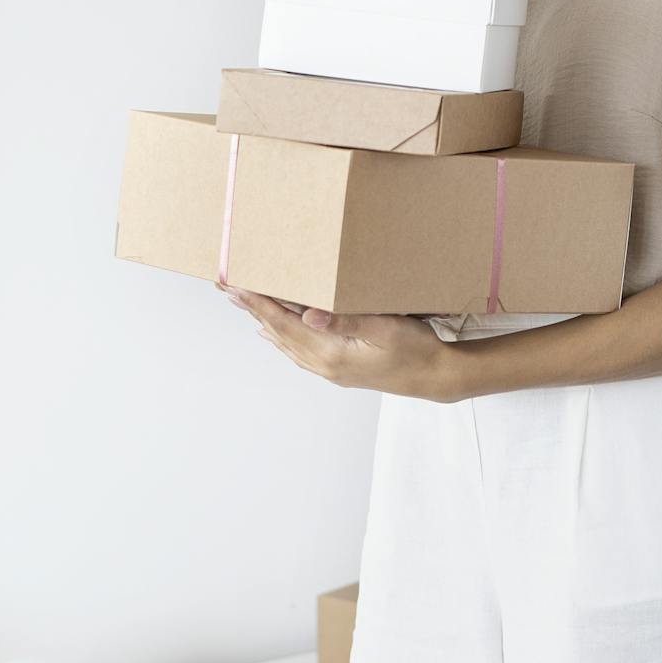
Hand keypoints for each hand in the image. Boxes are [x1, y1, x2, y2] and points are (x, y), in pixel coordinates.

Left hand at [221, 286, 459, 400]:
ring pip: (285, 342)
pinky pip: (298, 351)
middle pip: (277, 332)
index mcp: (331, 352)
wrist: (434, 377)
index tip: (234, 285)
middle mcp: (323, 364)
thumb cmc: (416, 349)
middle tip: (227, 287)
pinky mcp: (338, 369)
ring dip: (262, 320)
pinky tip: (274, 333)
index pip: (283, 322)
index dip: (257, 302)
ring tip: (244, 302)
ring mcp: (329, 370)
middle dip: (252, 308)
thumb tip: (308, 315)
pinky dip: (280, 337)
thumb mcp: (386, 327)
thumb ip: (347, 320)